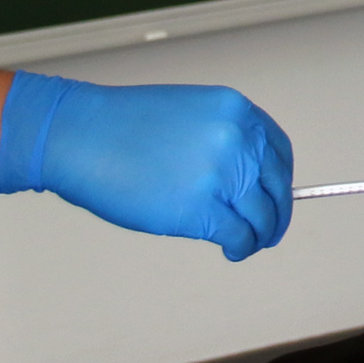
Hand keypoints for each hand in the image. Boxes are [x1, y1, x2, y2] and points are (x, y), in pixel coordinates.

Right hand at [0, 73, 292, 260]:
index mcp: (236, 111)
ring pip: (262, 217)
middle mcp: (238, 140)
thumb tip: (244, 177)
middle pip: (276, 188)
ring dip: (259, 236)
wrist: (82, 135)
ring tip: (246, 245)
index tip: (276, 196)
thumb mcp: (190, 113)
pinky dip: (240, 248)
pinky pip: (239, 236)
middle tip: (269, 232)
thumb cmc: (123, 126)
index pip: (279, 152)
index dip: (281, 180)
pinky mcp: (202, 209)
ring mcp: (222, 175)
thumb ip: (222, 139)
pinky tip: (231, 250)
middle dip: (276, 214)